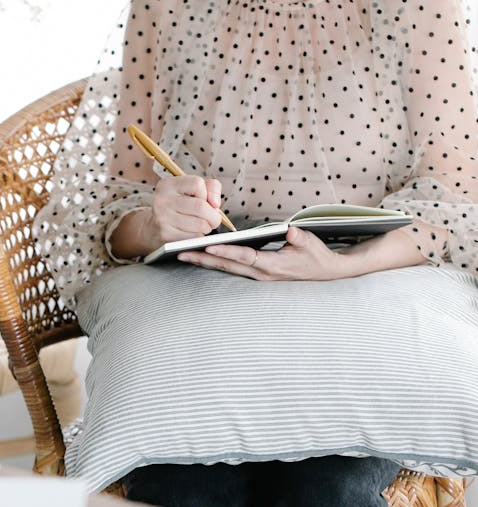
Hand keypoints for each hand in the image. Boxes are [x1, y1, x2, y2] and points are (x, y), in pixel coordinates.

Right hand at [143, 175, 223, 248]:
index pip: (197, 184)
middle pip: (200, 206)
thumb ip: (210, 187)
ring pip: (200, 224)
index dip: (207, 194)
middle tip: (213, 219)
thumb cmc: (178, 208)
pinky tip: (192, 234)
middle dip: (213, 216)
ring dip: (207, 228)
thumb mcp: (191, 191)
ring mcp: (162, 219)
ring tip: (202, 226)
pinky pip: (194, 238)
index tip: (204, 200)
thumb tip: (215, 204)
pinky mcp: (166, 236)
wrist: (153, 229)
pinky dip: (199, 237)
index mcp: (167, 185)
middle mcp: (162, 200)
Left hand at [177, 226, 345, 280]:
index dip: (226, 251)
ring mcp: (257, 276)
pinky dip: (215, 263)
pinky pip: (231, 269)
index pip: (244, 257)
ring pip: (226, 269)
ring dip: (204, 261)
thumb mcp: (310, 243)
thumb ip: (299, 237)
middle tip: (180, 253)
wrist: (325, 272)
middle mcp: (261, 273)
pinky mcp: (256, 275)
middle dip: (203, 258)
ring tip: (182, 254)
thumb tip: (290, 229)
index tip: (208, 246)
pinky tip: (200, 256)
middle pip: (227, 265)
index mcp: (272, 264)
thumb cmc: (316, 255)